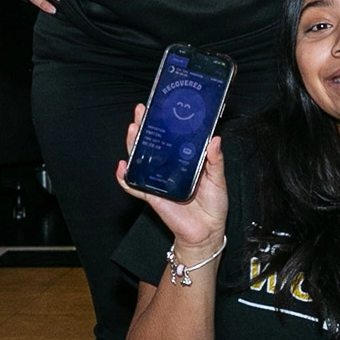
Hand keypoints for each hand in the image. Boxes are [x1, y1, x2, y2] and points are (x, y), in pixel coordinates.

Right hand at [116, 106, 228, 254]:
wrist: (207, 232)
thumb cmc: (213, 206)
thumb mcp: (218, 178)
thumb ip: (215, 160)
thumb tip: (215, 140)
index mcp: (185, 161)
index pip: (171, 138)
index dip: (165, 123)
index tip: (162, 107)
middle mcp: (169, 168)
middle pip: (152, 144)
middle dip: (145, 127)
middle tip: (141, 111)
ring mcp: (158, 181)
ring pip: (140, 160)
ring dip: (133, 145)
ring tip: (132, 130)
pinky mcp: (152, 196)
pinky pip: (135, 186)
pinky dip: (125, 178)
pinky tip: (122, 167)